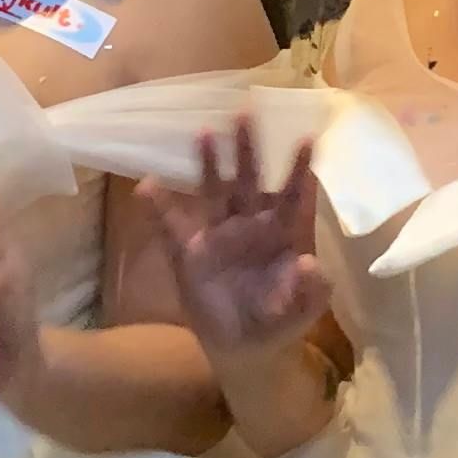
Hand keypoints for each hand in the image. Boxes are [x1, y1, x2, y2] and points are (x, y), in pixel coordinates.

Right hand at [146, 120, 330, 363]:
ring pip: (215, 190)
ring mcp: (220, 233)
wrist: (243, 346)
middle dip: (249, 148)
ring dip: (209, 162)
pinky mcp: (190, 250)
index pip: (294, 195)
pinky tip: (148, 184)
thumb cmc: (279, 319)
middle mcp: (253, 223)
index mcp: (285, 232)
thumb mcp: (302, 310)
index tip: (307, 137)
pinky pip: (172, 225)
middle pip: (251, 179)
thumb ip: (309, 289)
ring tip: (204, 132)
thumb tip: (308, 263)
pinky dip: (160, 206)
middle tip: (246, 111)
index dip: (300, 168)